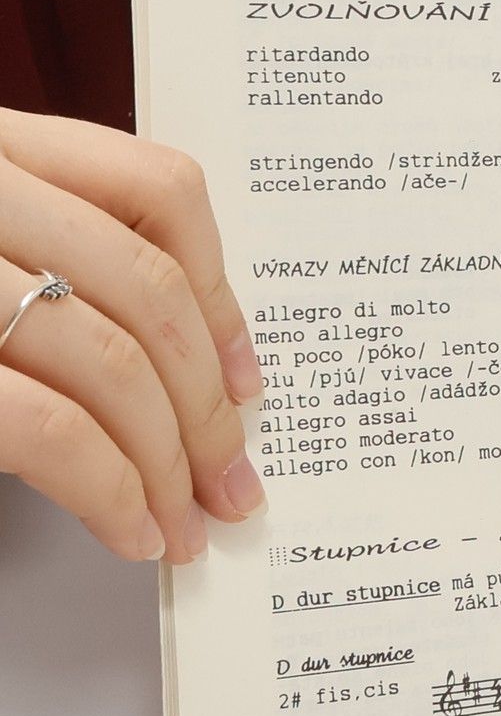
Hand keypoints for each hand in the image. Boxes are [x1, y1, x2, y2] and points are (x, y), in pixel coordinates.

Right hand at [0, 110, 262, 562]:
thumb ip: (40, 256)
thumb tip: (189, 362)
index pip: (158, 188)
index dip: (221, 292)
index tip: (245, 373)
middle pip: (146, 290)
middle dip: (207, 403)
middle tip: (231, 477)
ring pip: (109, 360)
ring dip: (169, 460)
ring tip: (186, 518)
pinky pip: (50, 427)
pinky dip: (110, 490)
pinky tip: (129, 527)